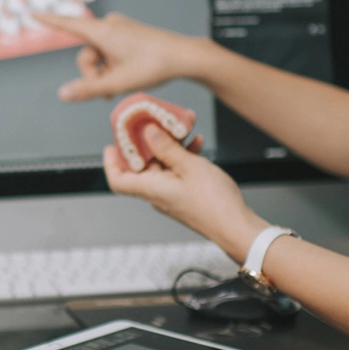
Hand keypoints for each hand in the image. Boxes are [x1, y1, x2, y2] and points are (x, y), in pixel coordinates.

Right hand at [35, 11, 208, 101]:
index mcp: (102, 32)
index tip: (31, 12)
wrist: (183, 56)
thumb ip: (88, 89)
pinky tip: (128, 74)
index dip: (48, 20)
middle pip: (86, 53)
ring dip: (105, 72)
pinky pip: (110, 50)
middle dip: (93, 73)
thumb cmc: (152, 67)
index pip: (67, 24)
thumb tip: (62, 94)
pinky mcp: (129, 33)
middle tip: (108, 91)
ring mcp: (120, 28)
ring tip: (122, 84)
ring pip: (99, 54)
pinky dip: (113, 65)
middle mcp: (109, 25)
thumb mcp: (117, 83)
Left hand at [104, 125, 265, 260]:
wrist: (237, 227)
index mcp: (151, 189)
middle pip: (141, 165)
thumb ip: (167, 147)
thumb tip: (148, 132)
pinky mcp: (185, 194)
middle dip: (148, 141)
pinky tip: (196, 143)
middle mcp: (157, 193)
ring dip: (170, 145)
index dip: (111, 162)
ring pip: (162, 165)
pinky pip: (176, 171)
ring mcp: (171, 194)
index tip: (112, 144)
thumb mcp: (190, 166)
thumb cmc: (215, 204)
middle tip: (155, 121)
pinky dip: (182, 156)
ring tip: (183, 126)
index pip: (118, 180)